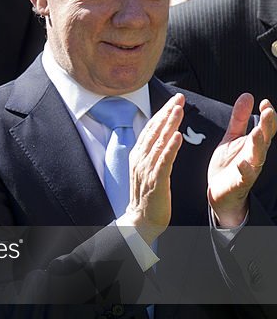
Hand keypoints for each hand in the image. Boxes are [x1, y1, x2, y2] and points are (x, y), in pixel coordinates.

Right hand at [118, 93, 183, 243]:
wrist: (140, 220)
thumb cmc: (147, 196)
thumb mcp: (147, 170)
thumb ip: (153, 153)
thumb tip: (162, 137)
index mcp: (138, 155)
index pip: (151, 129)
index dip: (162, 113)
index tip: (175, 100)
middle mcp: (140, 159)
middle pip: (154, 131)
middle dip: (167, 113)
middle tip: (179, 98)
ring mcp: (146, 169)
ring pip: (159, 142)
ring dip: (169, 125)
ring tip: (179, 110)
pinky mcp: (155, 180)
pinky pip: (163, 161)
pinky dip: (170, 148)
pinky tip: (176, 136)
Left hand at [208, 94, 276, 227]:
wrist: (219, 191)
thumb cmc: (228, 163)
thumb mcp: (232, 137)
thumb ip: (240, 118)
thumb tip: (248, 95)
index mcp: (254, 143)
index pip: (265, 127)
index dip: (267, 115)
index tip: (264, 101)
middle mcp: (255, 155)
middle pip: (264, 138)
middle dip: (267, 125)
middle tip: (268, 111)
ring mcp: (249, 169)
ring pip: (258, 156)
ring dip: (258, 144)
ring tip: (257, 132)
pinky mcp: (240, 182)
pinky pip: (245, 176)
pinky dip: (245, 170)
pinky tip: (242, 163)